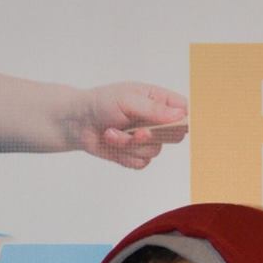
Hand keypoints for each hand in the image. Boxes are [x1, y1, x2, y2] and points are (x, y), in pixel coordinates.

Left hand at [64, 83, 188, 170]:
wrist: (78, 122)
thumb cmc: (101, 103)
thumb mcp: (128, 100)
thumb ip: (154, 109)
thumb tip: (180, 116)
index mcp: (158, 100)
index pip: (184, 110)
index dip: (182, 119)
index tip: (172, 123)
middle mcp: (156, 120)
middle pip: (175, 135)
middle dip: (153, 135)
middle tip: (138, 131)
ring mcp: (147, 139)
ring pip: (154, 152)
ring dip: (130, 144)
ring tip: (112, 132)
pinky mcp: (135, 155)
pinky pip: (141, 163)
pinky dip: (124, 155)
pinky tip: (111, 142)